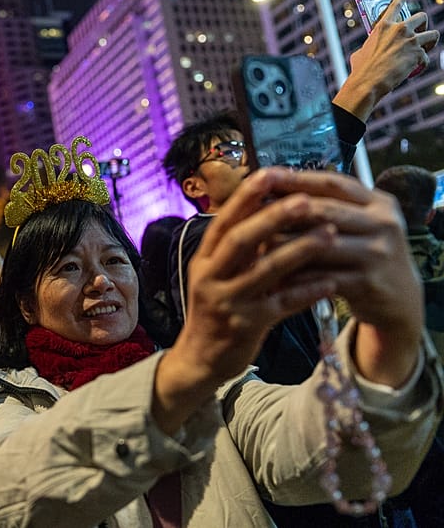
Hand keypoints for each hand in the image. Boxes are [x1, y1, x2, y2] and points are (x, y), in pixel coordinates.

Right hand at [175, 170, 340, 382]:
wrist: (201, 359)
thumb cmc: (216, 310)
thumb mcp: (217, 274)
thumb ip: (237, 249)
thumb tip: (268, 210)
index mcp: (204, 259)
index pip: (224, 220)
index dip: (247, 196)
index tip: (272, 173)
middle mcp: (211, 276)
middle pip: (241, 240)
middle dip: (274, 217)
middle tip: (306, 200)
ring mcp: (228, 301)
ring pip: (265, 270)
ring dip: (299, 250)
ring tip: (329, 235)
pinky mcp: (247, 325)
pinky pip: (282, 305)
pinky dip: (307, 292)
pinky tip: (331, 282)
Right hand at [336, 0, 438, 119]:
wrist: (368, 83)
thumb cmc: (361, 70)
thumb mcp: (361, 52)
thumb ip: (370, 46)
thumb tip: (369, 51)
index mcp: (383, 27)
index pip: (395, 5)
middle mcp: (399, 30)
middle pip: (421, 17)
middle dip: (423, 25)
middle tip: (420, 33)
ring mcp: (410, 41)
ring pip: (433, 34)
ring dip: (430, 42)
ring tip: (425, 49)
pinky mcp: (418, 54)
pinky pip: (426, 58)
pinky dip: (421, 64)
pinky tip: (414, 70)